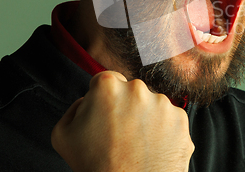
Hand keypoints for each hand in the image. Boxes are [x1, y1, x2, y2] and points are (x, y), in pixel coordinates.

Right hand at [51, 71, 193, 171]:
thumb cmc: (95, 166)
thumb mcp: (63, 134)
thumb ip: (75, 107)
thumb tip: (88, 100)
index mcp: (108, 86)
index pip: (106, 81)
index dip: (103, 99)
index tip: (105, 116)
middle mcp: (138, 88)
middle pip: (131, 92)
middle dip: (126, 108)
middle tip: (119, 135)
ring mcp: (163, 104)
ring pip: (152, 105)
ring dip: (146, 119)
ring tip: (136, 145)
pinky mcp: (181, 119)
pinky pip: (170, 120)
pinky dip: (164, 131)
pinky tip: (152, 148)